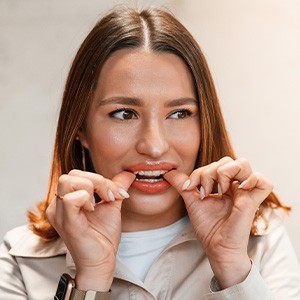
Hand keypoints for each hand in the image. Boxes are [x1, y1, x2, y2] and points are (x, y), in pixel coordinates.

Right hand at [46, 170, 134, 290]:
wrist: (102, 262)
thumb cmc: (102, 236)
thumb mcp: (112, 205)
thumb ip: (116, 187)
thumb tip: (129, 173)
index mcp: (66, 199)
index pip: (77, 174)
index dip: (100, 178)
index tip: (117, 193)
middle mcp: (58, 205)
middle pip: (72, 174)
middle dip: (97, 180)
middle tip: (110, 196)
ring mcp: (59, 214)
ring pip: (69, 181)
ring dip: (92, 187)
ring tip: (100, 203)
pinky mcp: (67, 223)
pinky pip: (71, 199)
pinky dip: (86, 198)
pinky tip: (93, 210)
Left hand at [164, 156, 272, 288]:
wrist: (216, 248)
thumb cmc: (208, 227)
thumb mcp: (191, 201)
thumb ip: (182, 184)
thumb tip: (168, 172)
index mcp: (224, 184)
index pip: (215, 164)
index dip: (199, 171)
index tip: (188, 187)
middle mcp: (236, 186)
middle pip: (227, 161)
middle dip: (209, 172)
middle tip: (203, 192)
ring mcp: (246, 192)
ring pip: (243, 164)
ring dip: (224, 172)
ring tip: (218, 192)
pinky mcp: (254, 201)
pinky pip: (263, 181)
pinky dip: (252, 179)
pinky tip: (237, 188)